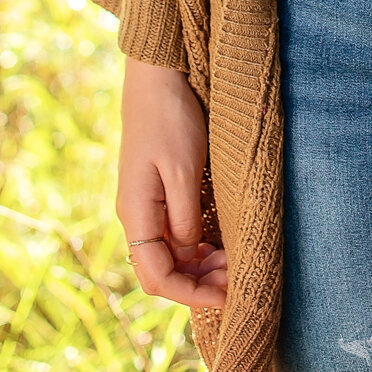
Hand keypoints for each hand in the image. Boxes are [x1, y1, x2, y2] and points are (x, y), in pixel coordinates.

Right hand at [116, 58, 227, 308]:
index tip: (228, 296)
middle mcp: (134, 215)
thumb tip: (187, 254)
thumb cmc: (171, 118)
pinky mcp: (154, 191)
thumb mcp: (184, 169)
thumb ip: (184, 217)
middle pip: (160, 271)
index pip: (157, 276)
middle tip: (237, 279)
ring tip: (233, 263)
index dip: (191, 294)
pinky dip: (195, 246)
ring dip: (198, 266)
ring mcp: (143, 203)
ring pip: (167, 254)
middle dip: (197, 284)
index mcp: (135, 213)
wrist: (156, 75)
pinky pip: (171, 234)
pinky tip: (218, 243)